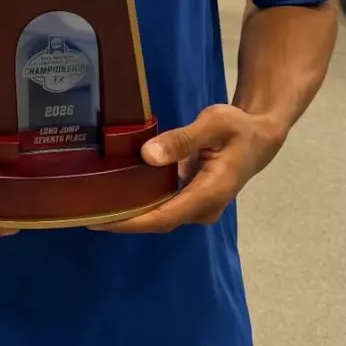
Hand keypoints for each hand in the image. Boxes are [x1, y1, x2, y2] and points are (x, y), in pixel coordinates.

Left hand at [95, 105, 284, 234]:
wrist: (260, 137)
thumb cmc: (238, 129)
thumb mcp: (214, 124)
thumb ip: (182, 139)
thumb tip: (148, 156)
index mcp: (210, 194)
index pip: (164, 217)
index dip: (131, 222)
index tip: (100, 221)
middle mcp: (202, 208)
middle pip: (157, 221)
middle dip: (122, 220)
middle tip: (85, 211)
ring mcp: (197, 206)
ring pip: (158, 215)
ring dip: (129, 212)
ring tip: (93, 203)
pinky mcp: (191, 199)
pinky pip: (162, 205)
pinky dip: (140, 202)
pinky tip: (116, 191)